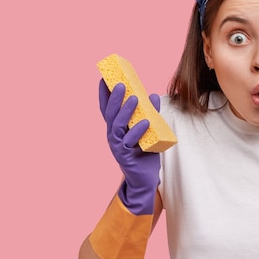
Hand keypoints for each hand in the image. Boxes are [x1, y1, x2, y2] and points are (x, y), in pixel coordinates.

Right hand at [99, 79, 160, 214]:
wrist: (145, 179)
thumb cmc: (145, 152)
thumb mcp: (147, 131)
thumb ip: (149, 114)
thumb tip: (153, 96)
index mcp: (116, 129)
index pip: (107, 109)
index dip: (104, 95)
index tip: (104, 79)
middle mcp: (113, 136)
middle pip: (110, 114)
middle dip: (114, 98)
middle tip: (120, 84)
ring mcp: (117, 146)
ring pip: (117, 126)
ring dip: (125, 111)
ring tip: (134, 99)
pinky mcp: (125, 156)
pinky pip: (130, 141)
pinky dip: (138, 131)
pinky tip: (146, 122)